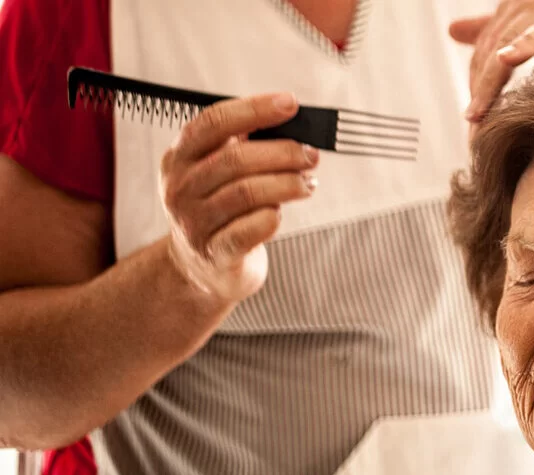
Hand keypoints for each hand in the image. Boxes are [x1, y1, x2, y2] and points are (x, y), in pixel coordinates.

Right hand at [161, 93, 318, 305]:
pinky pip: (252, 228)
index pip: (212, 123)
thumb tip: (291, 120)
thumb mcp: (219, 172)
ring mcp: (195, 222)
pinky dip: (274, 216)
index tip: (289, 104)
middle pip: (235, 159)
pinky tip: (280, 213)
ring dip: (288, 184)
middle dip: (283, 153)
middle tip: (310, 155)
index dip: (254, 110)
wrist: (201, 266)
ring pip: (247, 193)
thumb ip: (245, 145)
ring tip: (307, 183)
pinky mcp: (216, 253)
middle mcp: (181, 188)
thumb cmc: (220, 209)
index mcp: (180, 158)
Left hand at [449, 0, 533, 121]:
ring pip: (511, 42)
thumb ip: (506, 30)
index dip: (477, 84)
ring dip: (491, 83)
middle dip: (481, 93)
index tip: (472, 123)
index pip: (487, 49)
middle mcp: (533, 2)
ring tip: (481, 119)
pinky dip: (526, 42)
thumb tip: (454, 30)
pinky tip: (507, 58)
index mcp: (522, 7)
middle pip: (492, 50)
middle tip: (474, 135)